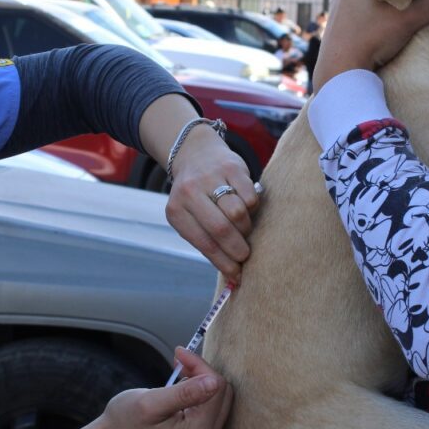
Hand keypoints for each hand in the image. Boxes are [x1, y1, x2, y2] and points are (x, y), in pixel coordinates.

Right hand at [72, 348, 232, 428]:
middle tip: (180, 363)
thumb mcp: (150, 403)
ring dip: (203, 384)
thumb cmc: (125, 422)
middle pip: (223, 395)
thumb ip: (185, 393)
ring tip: (180, 376)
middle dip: (203, 374)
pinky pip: (212, 414)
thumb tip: (214, 382)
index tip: (179, 354)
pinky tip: (183, 393)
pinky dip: (201, 398)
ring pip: (220, 403)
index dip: (199, 365)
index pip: (217, 386)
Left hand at [165, 125, 260, 284]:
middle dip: (238, 250)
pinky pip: (250, 197)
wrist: (195, 152)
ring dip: (246, 227)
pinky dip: (252, 207)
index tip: (237, 276)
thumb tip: (233, 274)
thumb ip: (207, 240)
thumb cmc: (196, 196)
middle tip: (246, 256)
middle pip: (221, 230)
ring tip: (243, 228)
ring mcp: (210, 178)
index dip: (224, 263)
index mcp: (176, 211)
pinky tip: (246, 206)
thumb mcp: (190, 216)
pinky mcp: (231, 167)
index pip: (204, 244)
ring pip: (238, 213)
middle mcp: (189, 193)